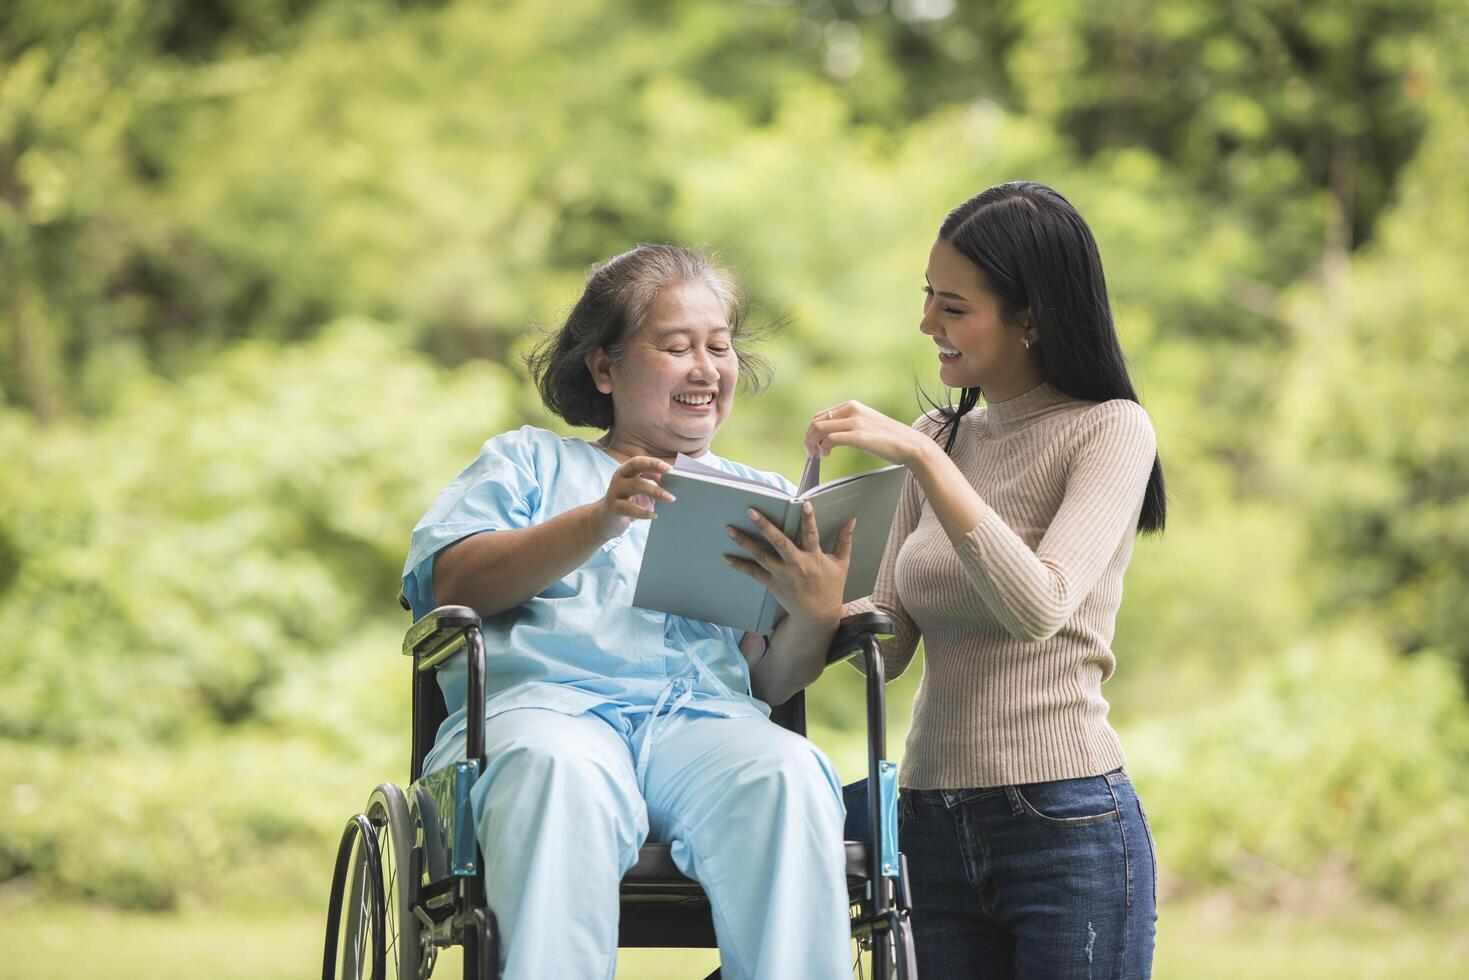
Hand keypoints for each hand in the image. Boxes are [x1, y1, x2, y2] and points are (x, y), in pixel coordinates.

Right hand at [595, 456, 674, 539]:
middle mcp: (619, 478)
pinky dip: (642, 511)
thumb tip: (673, 482)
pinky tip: (654, 515)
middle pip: (634, 467)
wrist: (605, 519)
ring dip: (655, 491)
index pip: (638, 461)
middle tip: (669, 472)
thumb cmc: (628, 501)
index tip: (669, 467)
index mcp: (625, 471)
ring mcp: (615, 492)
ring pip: (635, 486)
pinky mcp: (613, 507)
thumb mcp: (640, 490)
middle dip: (652, 466)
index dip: (653, 462)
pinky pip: (628, 508)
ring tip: (671, 498)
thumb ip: (653, 483)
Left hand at [723, 503, 853, 626]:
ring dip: (744, 542)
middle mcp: (796, 565)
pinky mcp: (772, 584)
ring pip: (761, 556)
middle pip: (779, 543)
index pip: (812, 535)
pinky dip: (739, 566)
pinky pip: (753, 573)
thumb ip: (844, 540)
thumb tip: (851, 519)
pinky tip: (725, 557)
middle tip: (751, 511)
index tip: (804, 504)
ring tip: (729, 529)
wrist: (817, 616)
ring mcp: (782, 575)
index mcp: (814, 558)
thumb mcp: (841, 564)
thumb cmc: (830, 587)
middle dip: (764, 526)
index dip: (809, 520)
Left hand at [805, 400, 929, 465]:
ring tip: (817, 455)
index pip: (821, 415)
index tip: (814, 444)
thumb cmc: (889, 439)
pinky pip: (830, 439)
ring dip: (812, 443)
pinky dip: (823, 447)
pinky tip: (826, 454)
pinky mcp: (858, 436)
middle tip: (811, 452)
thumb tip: (831, 436)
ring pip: (819, 428)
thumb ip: (850, 424)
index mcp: (852, 405)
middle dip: (809, 438)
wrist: (910, 444)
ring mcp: (855, 422)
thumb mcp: (866, 424)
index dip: (812, 431)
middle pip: (816, 421)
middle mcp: (852, 410)